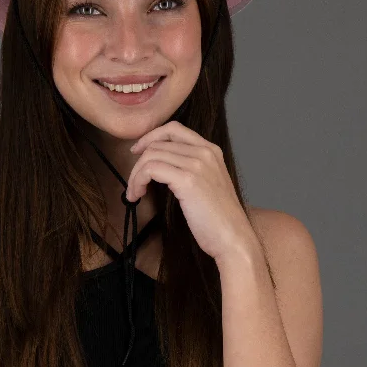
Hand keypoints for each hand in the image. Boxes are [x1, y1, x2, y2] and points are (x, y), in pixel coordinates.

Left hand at [128, 122, 256, 263]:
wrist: (233, 238)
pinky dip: (137, 181)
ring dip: (135, 175)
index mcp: (211, 150)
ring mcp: (197, 164)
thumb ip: (190, 168)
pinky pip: (150, 169)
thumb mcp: (207, 184)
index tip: (137, 151)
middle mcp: (205, 152)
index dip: (150, 137)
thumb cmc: (218, 219)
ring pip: (151, 156)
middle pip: (158, 144)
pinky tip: (137, 195)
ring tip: (134, 193)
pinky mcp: (188, 180)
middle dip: (139, 163)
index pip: (173, 129)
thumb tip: (159, 165)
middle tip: (133, 183)